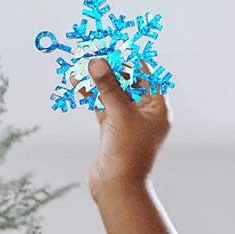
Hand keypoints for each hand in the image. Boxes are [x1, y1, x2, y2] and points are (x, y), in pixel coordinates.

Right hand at [79, 57, 171, 202]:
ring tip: (79, 64)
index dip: (129, 58)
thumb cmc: (128, 154)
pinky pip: (101, 105)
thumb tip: (97, 61)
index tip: (111, 44)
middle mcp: (144, 112)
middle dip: (109, 67)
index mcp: (157, 108)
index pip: (145, 74)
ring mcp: (127, 120)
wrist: (117, 188)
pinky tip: (77, 81)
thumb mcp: (119, 115)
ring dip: (97, 79)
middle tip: (92, 50)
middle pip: (127, 81)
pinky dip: (90, 94)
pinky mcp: (111, 129)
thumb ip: (108, 87)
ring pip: (111, 92)